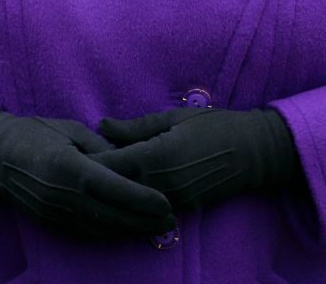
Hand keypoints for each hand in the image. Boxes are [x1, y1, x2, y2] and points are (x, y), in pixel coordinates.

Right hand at [0, 107, 176, 239]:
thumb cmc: (37, 132)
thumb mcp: (72, 129)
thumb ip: (101, 146)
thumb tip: (128, 158)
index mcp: (71, 168)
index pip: (114, 189)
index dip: (142, 199)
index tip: (166, 203)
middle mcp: (64, 196)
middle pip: (112, 216)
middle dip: (144, 221)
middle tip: (171, 221)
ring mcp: (57, 213)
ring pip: (101, 229)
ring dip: (131, 231)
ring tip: (157, 228)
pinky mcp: (51, 222)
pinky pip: (87, 231)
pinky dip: (110, 232)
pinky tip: (127, 229)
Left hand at [87, 106, 297, 212]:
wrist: (253, 152)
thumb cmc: (214, 126)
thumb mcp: (174, 117)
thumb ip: (136, 126)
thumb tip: (103, 125)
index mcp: (154, 156)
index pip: (109, 164)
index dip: (88, 160)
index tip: (72, 154)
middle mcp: (159, 184)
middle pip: (115, 188)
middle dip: (96, 179)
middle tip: (76, 169)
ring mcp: (170, 200)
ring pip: (130, 202)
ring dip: (113, 192)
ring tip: (94, 181)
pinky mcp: (181, 208)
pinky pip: (148, 207)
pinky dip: (133, 200)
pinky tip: (125, 191)